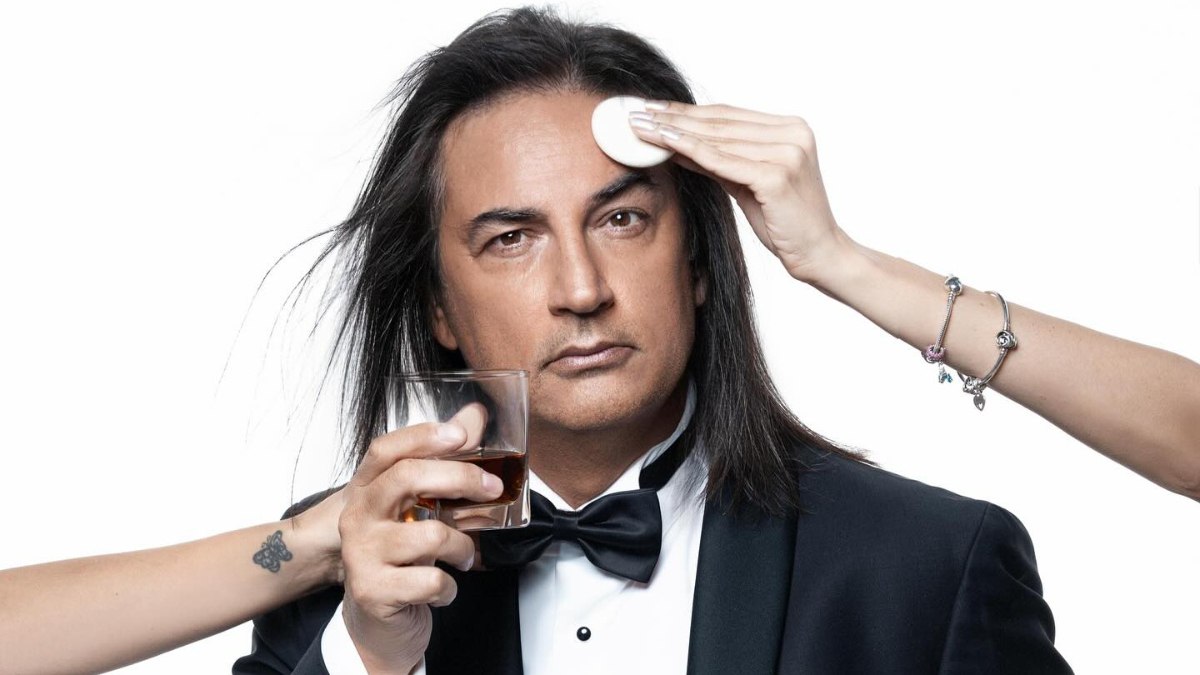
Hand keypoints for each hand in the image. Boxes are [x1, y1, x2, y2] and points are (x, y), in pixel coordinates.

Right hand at [337, 406, 502, 673]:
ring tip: (464, 554)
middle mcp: (358, 516)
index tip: (461, 434)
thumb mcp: (420, 508)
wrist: (377, 621)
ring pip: (430, 534)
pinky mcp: (374, 591)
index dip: (422, 436)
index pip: (386, 450)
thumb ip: (445, 461)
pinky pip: (432, 580)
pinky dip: (450, 587)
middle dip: (460, 478)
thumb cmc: (402, 556)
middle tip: (493, 489)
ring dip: (463, 545)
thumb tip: (475, 414)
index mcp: (367, 489)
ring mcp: (362, 554)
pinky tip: (444, 588)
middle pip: (407, 478)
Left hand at [630, 101, 857, 284]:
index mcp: (790, 128)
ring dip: (674, 131)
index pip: (727, 114)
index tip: (652, 108)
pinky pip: (724, 161)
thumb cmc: (787, 224)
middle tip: (636, 113)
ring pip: (717, 138)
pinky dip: (691, 152)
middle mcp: (792, 133)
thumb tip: (677, 144)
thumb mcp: (748, 185)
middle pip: (720, 121)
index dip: (687, 111)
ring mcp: (788, 152)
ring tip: (641, 128)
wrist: (821, 255)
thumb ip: (719, 161)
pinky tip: (665, 145)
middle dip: (673, 117)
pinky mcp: (778, 175)